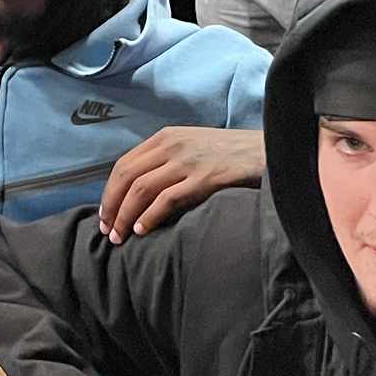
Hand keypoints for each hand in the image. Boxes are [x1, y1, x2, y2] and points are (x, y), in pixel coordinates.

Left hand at [98, 127, 265, 242]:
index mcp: (166, 137)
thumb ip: (168, 162)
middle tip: (108, 231)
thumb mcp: (193, 147)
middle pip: (127, 177)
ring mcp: (188, 161)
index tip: (106, 214)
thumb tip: (141, 192)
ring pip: (141, 189)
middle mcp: (172, 146)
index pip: (124, 165)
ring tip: (121, 237)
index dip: (110, 192)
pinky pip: (167, 199)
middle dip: (112, 206)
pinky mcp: (205, 178)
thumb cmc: (232, 154)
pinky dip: (149, 216)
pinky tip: (143, 230)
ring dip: (126, 216)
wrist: (270, 149)